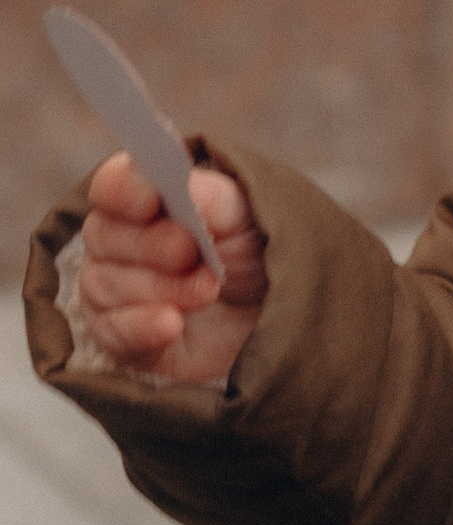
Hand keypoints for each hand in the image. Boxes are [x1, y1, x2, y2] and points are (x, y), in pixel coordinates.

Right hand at [76, 152, 268, 383]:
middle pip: (103, 235)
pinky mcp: (125, 338)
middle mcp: (117, 243)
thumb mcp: (247, 217)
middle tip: (191, 252)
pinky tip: (171, 324)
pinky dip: (142, 326)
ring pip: (106, 284)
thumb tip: (183, 185)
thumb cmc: (254, 254)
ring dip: (162, 287)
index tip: (151, 200)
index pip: (111, 187)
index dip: (123, 190)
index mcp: (143, 201)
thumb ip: (213, 197)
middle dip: (151, 244)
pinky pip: (114, 332)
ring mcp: (114, 292)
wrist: (277, 316)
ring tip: (209, 291)